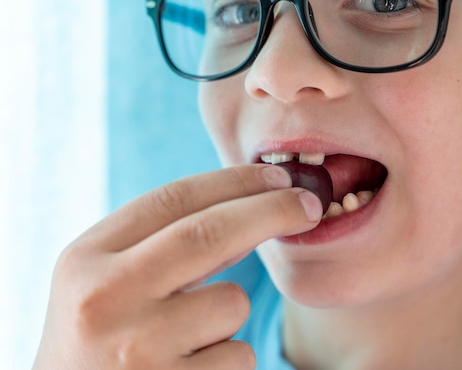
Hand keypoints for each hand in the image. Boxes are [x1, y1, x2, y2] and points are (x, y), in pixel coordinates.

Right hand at [32, 164, 321, 369]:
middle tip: (309, 203)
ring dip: (229, 315)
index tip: (277, 177)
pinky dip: (228, 359)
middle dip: (271, 210)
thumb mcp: (107, 286)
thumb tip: (251, 207)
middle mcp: (104, 301)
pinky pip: (238, 355)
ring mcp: (137, 350)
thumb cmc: (101, 344)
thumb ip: (160, 247)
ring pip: (232, 303)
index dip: (234, 181)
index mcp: (85, 261)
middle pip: (210, 233)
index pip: (172, 200)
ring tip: (188, 339)